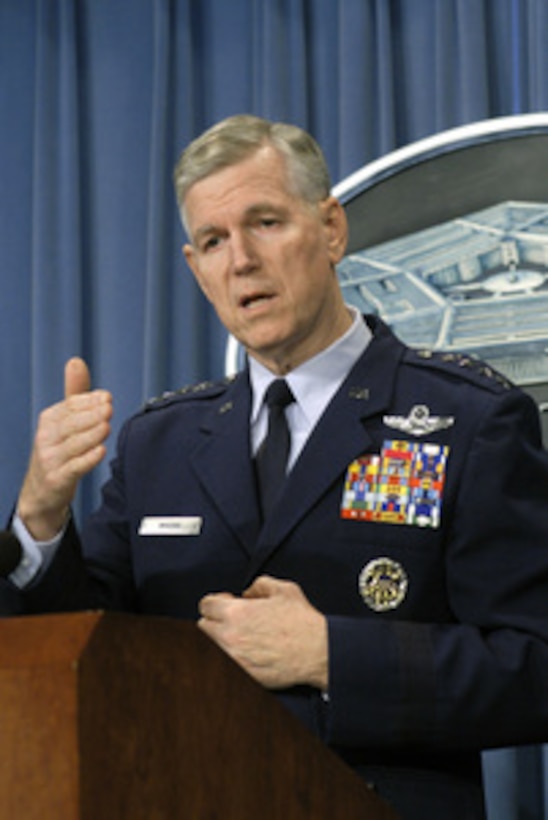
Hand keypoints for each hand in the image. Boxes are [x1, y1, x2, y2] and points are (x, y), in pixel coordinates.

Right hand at [17, 357, 112, 539]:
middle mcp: (46, 437)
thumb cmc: (59, 448)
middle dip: (91, 415)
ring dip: (91, 435)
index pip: (70, 406)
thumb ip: (74, 393)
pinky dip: (87, 460)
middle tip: (109, 408)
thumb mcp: (64, 420)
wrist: (43, 490)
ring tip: (107, 426)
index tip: (107, 397)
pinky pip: (73, 468)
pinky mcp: (57, 479)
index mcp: (49, 419)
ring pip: (73, 445)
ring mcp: (50, 459)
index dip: (88, 401)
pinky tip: (101, 452)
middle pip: (71, 424)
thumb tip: (76, 361)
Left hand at [198, 576, 327, 690]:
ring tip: (243, 636)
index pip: (205, 605)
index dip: (216, 602)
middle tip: (233, 620)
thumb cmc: (302, 621)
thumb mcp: (283, 589)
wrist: (317, 652)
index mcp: (235, 613)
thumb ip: (259, 585)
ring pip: (212, 647)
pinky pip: (227, 664)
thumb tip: (248, 593)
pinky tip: (251, 652)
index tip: (226, 604)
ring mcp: (234, 659)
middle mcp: (229, 637)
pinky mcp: (243, 676)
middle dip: (215, 620)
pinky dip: (234, 657)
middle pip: (203, 626)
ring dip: (222, 639)